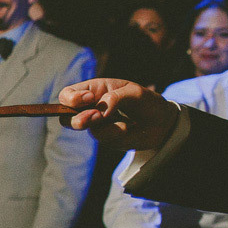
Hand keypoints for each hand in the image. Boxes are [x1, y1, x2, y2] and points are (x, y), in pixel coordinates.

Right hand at [58, 78, 177, 150]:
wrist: (162, 122)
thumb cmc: (146, 101)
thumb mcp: (134, 93)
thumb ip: (114, 98)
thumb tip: (100, 112)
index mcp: (93, 90)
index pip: (68, 94)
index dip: (71, 98)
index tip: (89, 99)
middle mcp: (90, 107)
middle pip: (66, 116)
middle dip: (77, 119)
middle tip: (95, 117)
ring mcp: (96, 123)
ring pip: (86, 128)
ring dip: (104, 126)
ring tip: (121, 122)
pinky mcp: (104, 137)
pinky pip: (103, 137)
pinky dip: (115, 133)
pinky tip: (127, 128)